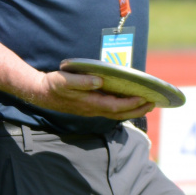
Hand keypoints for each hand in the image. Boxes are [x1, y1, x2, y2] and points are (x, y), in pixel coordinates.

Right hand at [22, 69, 154, 121]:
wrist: (42, 93)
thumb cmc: (54, 85)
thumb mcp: (64, 80)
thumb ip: (81, 81)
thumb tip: (99, 81)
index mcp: (89, 102)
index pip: (115, 106)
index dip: (130, 103)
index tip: (144, 98)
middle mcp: (93, 109)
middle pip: (120, 114)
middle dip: (137, 110)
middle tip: (153, 103)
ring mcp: (92, 110)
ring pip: (116, 114)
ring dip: (132, 111)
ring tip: (146, 105)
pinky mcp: (91, 107)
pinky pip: (111, 110)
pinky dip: (123, 108)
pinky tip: (129, 103)